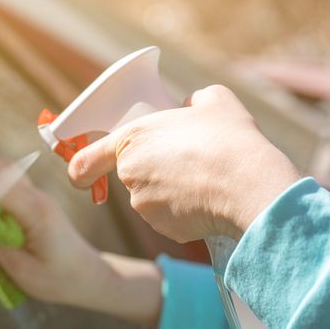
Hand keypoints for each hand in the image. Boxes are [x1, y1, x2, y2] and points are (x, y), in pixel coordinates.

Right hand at [0, 146, 112, 307]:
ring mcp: (40, 199)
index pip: (0, 187)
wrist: (90, 276)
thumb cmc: (60, 279)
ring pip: (9, 173)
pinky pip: (12, 181)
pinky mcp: (38, 203)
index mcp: (37, 214)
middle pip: (3, 172)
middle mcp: (39, 200)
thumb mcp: (24, 272)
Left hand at [68, 85, 299, 242]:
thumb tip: (190, 107)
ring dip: (172, 190)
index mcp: (132, 138)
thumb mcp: (213, 100)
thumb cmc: (228, 138)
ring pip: (153, 197)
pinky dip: (186, 211)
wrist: (248, 183)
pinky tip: (209, 199)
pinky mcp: (164, 229)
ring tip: (206, 177)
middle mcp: (130, 174)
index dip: (82, 169)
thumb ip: (192, 101)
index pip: (85, 161)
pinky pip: (171, 217)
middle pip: (133, 174)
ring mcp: (145, 205)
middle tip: (187, 160)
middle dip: (154, 170)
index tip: (83, 176)